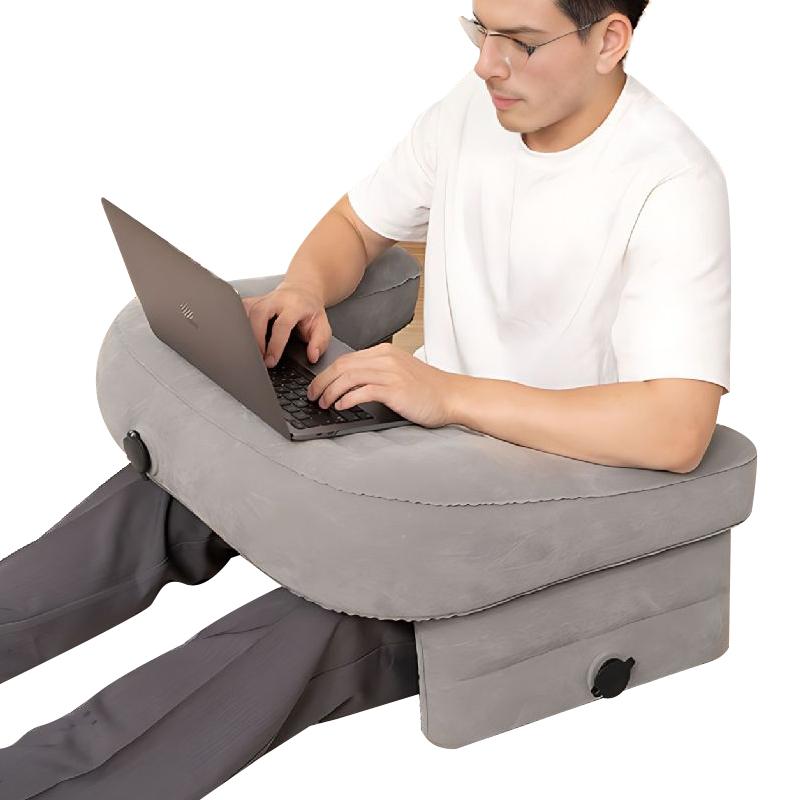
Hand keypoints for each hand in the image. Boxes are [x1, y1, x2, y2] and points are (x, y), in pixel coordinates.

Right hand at [241, 280, 331, 366]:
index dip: (275, 345)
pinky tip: (241, 337)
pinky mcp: (253, 301)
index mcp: (295, 305)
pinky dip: (238, 323)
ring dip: (245, 333)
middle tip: (258, 357)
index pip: (281, 325)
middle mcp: (277, 299)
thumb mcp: (322, 326)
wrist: (304, 291)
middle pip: (258, 314)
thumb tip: (313, 356)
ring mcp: (263, 298)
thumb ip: (319, 342)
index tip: (270, 361)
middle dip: (255, 338)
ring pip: (246, 311)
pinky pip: (240, 309)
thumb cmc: (311, 311)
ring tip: (250, 351)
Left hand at [306, 342, 457, 428]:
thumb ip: (377, 374)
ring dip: (331, 391)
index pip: (346, 359)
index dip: (326, 372)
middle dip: (322, 381)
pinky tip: (341, 406)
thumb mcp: (400, 373)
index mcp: (385, 352)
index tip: (316, 385)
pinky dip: (347, 399)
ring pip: (349, 377)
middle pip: (343, 366)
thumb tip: (349, 386)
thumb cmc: (427, 390)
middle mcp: (386, 359)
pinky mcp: (395, 389)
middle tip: (312, 395)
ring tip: (323, 403)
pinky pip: (363, 391)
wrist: (452, 396)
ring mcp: (391, 372)